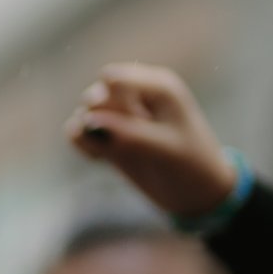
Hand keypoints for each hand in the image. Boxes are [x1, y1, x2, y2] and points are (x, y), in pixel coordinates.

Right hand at [66, 63, 240, 219]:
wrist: (195, 193)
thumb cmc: (190, 165)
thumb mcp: (165, 149)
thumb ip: (127, 133)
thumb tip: (85, 122)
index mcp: (158, 87)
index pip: (113, 80)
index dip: (113, 105)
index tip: (134, 126)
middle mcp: (136, 96)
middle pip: (95, 95)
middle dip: (100, 122)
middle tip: (124, 143)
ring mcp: (121, 116)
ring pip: (83, 113)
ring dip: (89, 136)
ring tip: (109, 155)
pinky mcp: (109, 136)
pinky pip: (77, 131)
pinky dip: (81, 145)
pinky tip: (100, 159)